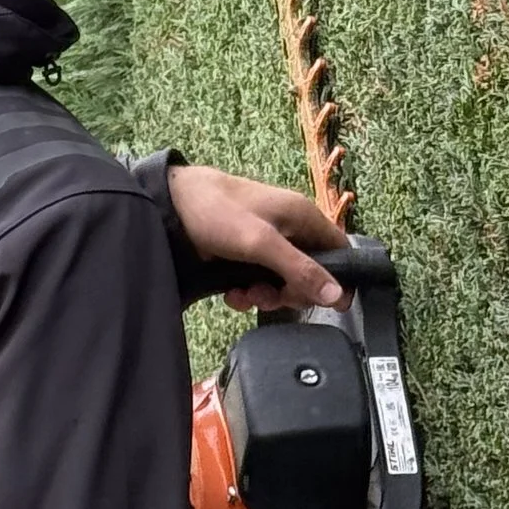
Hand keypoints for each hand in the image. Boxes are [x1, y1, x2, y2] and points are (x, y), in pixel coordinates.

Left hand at [169, 165, 348, 311]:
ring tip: (245, 294)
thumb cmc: (217, 211)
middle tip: (271, 297)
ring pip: (284, 280)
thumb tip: (337, 295)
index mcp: (303, 216)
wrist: (169, 206)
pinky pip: (260, 280)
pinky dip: (248, 292)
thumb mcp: (261, 243)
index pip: (340, 250)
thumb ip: (300, 269)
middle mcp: (290, 227)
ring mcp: (267, 242)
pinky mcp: (246, 255)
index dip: (338, 278)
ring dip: (267, 295)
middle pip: (312, 272)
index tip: (324, 301)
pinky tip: (232, 293)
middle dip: (292, 292)